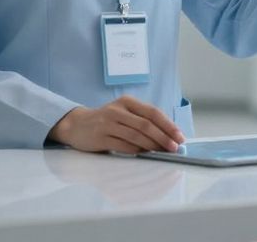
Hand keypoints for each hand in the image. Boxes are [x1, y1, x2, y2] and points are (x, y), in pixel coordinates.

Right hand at [48, 95, 183, 153]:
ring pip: (136, 135)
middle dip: (164, 137)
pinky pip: (123, 145)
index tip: (180, 137)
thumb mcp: (124, 114)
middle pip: (146, 124)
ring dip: (152, 146)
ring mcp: (108, 123)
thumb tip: (169, 137)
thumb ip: (142, 121)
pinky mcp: (100, 137)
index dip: (168, 125)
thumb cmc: (107, 121)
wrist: (76, 125)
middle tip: (175, 148)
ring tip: (163, 153)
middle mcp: (118, 110)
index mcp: (127, 102)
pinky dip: (137, 151)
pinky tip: (145, 155)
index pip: (153, 112)